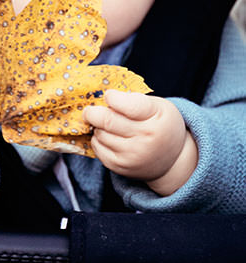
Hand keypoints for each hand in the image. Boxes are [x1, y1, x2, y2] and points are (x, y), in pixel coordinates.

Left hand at [83, 89, 197, 195]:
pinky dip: (97, 140)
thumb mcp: (159, 107)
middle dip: (93, 112)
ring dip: (97, 127)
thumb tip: (105, 97)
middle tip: (91, 109)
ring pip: (100, 134)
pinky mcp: (120, 167)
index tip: (109, 95)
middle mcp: (145, 139)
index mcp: (156, 119)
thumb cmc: (161, 126)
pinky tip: (107, 136)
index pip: (129, 106)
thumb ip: (135, 99)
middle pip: (107, 121)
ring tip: (106, 124)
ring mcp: (132, 155)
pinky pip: (97, 149)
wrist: (171, 160)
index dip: (113, 98)